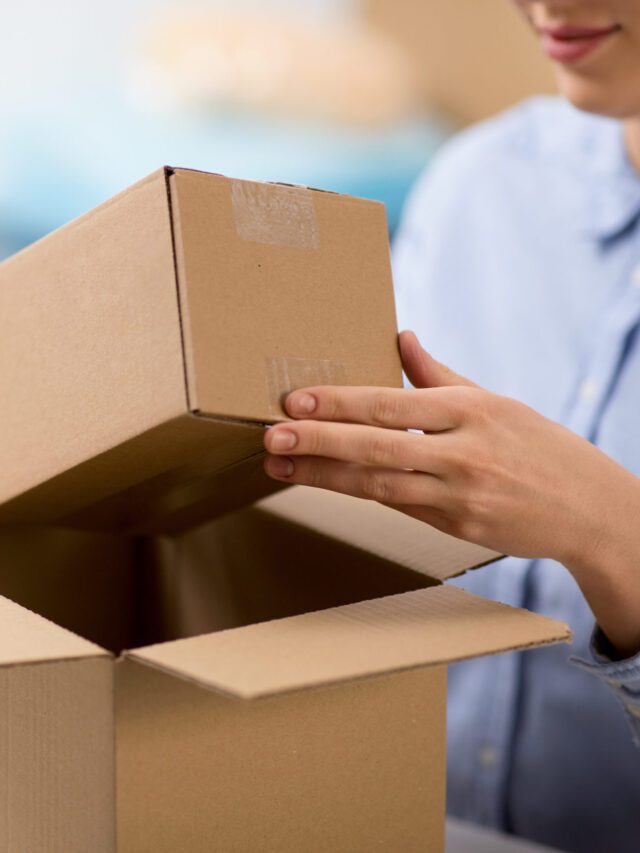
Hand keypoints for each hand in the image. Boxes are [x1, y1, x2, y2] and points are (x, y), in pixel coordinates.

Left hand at [264, 331, 639, 654]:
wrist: (588, 508)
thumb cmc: (538, 446)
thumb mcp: (494, 401)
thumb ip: (439, 375)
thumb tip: (400, 336)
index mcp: (471, 411)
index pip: (392, 405)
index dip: (341, 404)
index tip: (296, 401)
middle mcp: (464, 453)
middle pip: (377, 447)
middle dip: (319, 442)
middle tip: (271, 436)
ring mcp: (459, 495)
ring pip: (378, 484)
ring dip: (324, 476)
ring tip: (280, 465)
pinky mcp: (457, 527)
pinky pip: (397, 506)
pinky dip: (357, 493)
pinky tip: (323, 483)